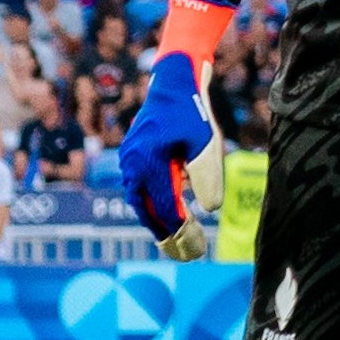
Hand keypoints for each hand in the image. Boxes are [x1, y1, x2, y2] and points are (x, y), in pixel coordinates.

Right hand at [117, 51, 214, 247]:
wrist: (173, 84)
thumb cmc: (193, 115)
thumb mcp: (207, 145)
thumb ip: (208, 177)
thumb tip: (209, 210)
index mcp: (151, 165)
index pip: (165, 209)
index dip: (180, 233)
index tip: (195, 250)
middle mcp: (134, 166)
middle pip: (146, 210)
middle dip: (165, 234)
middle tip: (183, 254)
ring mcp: (130, 161)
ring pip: (140, 201)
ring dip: (156, 220)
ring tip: (175, 239)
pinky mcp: (132, 156)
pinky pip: (140, 187)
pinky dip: (152, 203)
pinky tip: (170, 211)